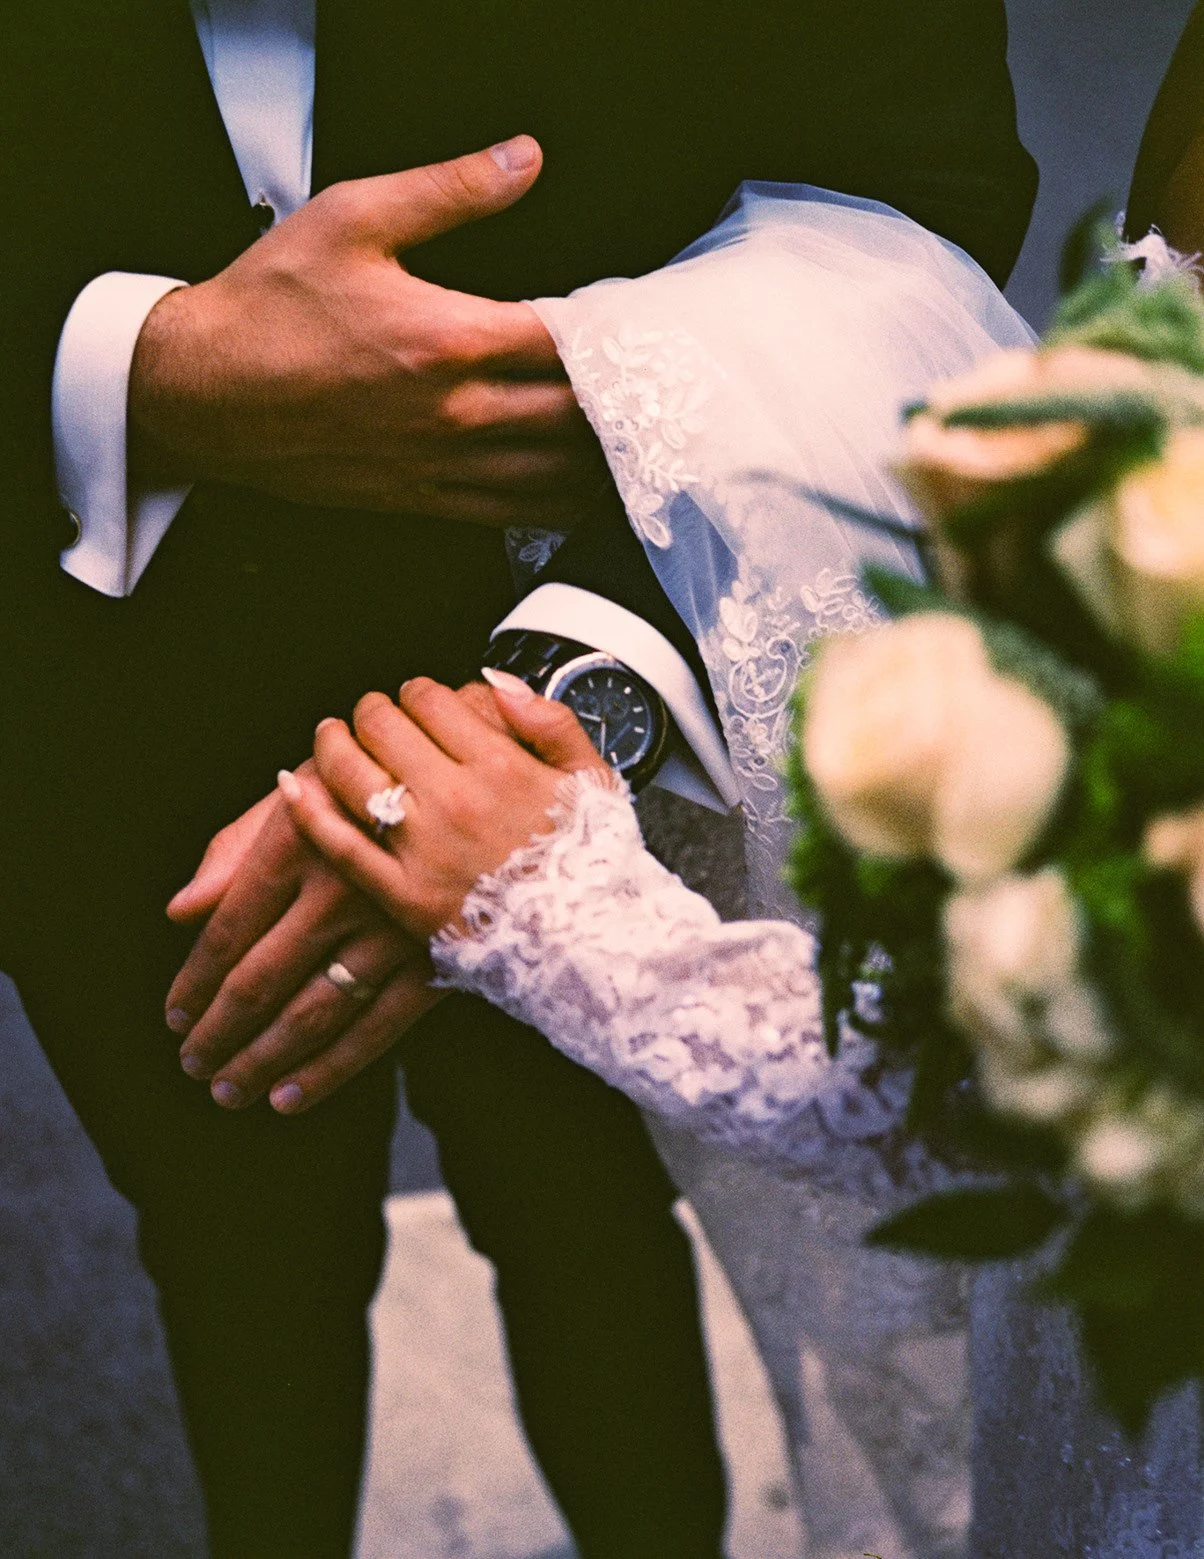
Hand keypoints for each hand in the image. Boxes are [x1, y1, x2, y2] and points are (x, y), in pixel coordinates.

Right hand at [129, 136, 604, 523]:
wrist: (202, 393)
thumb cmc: (268, 309)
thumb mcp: (354, 219)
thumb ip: (450, 190)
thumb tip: (522, 160)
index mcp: (449, 339)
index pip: (566, 340)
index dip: (612, 330)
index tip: (632, 320)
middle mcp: (456, 411)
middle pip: (575, 416)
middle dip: (619, 400)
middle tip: (649, 384)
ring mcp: (441, 463)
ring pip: (554, 477)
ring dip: (599, 461)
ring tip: (632, 440)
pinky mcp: (422, 498)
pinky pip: (512, 513)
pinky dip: (558, 503)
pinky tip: (582, 491)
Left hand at [166, 762, 439, 1114]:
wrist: (479, 770)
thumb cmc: (380, 773)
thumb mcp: (305, 785)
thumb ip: (237, 846)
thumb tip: (180, 911)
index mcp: (300, 841)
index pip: (230, 928)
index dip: (195, 978)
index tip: (175, 1013)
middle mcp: (342, 888)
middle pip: (262, 979)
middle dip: (219, 1031)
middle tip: (193, 1063)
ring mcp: (392, 928)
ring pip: (313, 1012)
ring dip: (263, 1059)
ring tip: (228, 1089)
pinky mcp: (435, 956)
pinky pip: (378, 1027)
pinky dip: (329, 1068)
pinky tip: (289, 1097)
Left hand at [278, 673, 608, 937]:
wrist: (593, 945)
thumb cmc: (593, 863)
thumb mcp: (593, 778)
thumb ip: (548, 719)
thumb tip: (494, 680)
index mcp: (502, 765)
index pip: (430, 700)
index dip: (415, 692)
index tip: (416, 702)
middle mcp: (457, 801)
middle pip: (383, 727)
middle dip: (371, 711)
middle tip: (371, 717)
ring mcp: (426, 850)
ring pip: (352, 773)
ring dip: (331, 744)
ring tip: (329, 738)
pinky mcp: (403, 897)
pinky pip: (340, 844)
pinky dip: (308, 810)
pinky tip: (292, 786)